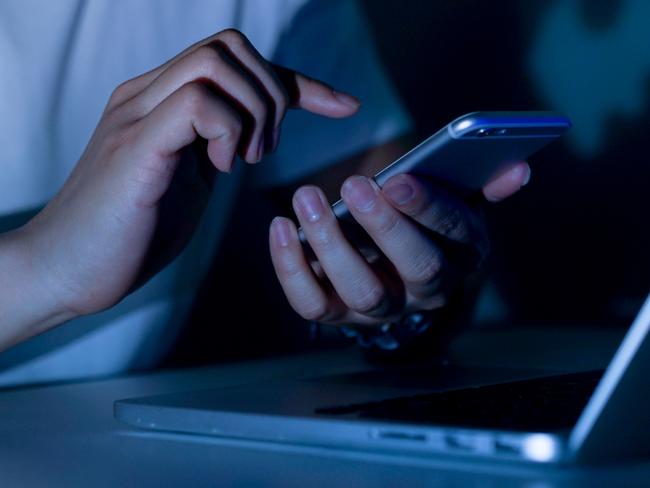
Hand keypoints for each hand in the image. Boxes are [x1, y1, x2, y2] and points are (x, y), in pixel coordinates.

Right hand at [15, 29, 359, 332]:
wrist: (65, 270)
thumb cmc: (129, 232)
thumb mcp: (190, 182)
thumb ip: (215, 150)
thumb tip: (251, 136)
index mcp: (163, 102)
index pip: (240, 64)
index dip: (300, 83)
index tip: (345, 107)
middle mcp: (147, 95)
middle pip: (230, 46)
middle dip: (272, 94)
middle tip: (263, 152)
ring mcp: (138, 116)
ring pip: (216, 63)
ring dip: (253, 113)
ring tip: (242, 161)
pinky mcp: (134, 147)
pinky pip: (196, 103)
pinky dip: (226, 131)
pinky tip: (218, 168)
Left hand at [269, 162, 529, 325]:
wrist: (397, 271)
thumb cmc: (424, 225)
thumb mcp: (457, 202)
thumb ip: (481, 185)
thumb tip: (518, 169)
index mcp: (461, 253)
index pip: (453, 233)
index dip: (428, 207)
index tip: (398, 179)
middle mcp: (425, 289)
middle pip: (415, 267)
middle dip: (385, 227)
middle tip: (354, 185)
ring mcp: (379, 307)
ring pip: (360, 289)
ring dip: (330, 244)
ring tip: (304, 197)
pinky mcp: (338, 313)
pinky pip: (311, 304)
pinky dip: (290, 268)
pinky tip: (280, 226)